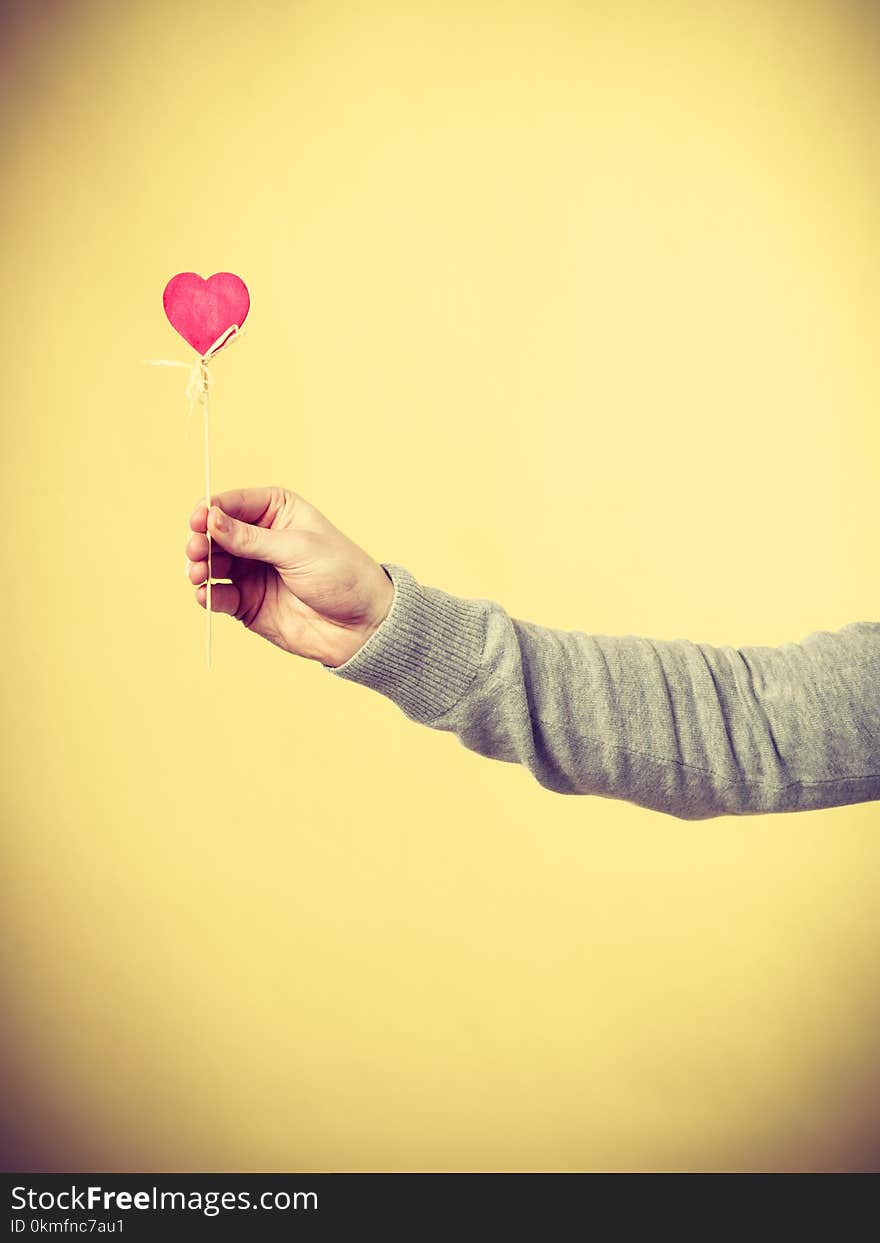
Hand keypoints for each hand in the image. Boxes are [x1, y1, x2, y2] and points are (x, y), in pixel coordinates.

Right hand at [185, 486, 394, 666]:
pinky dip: (208, 595)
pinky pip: (219, 596)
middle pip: (215, 534)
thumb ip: (251, 538)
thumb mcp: (297, 549)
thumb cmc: (340, 574)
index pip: (233, 503)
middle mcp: (259, 538)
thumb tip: (210, 519)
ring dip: (199, 568)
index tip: (198, 521)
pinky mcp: (248, 602)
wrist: (361, 625)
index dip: (211, 511)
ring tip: (198, 574)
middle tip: (196, 552)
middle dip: (201, 541)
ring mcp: (252, 571)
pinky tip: (206, 596)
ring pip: (212, 564)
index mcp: (276, 512)